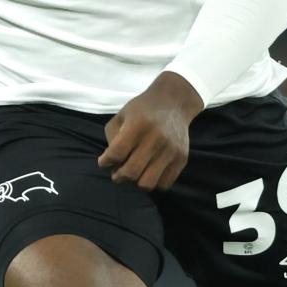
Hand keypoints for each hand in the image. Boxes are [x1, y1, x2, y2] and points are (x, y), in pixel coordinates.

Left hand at [98, 72, 203, 190]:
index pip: (116, 154)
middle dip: (119, 176)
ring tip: (135, 172)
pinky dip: (153, 182)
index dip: (105, 162)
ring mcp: (171, 150)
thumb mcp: (121, 116)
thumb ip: (112, 139)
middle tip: (117, 173)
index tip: (104, 161)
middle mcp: (156, 138)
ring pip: (147, 183)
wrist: (174, 102)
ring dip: (137, 182)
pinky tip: (150, 171)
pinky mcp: (182, 158)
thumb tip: (113, 165)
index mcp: (137, 125)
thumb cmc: (142, 110)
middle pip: (131, 172)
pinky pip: (164, 184)